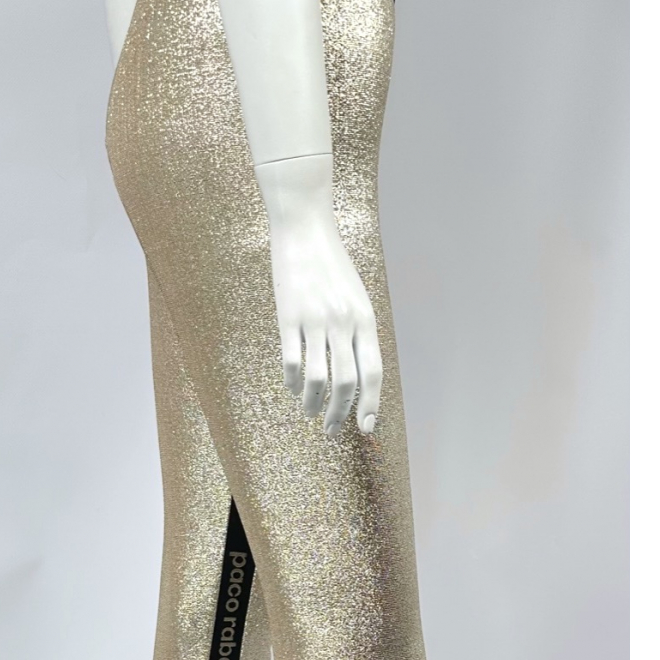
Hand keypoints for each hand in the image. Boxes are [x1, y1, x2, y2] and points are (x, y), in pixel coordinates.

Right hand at [254, 154, 382, 434]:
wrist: (304, 228)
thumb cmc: (332, 266)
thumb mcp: (356, 298)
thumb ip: (359, 332)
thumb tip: (358, 375)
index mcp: (364, 319)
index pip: (372, 372)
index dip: (370, 405)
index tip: (365, 428)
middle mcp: (343, 322)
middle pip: (346, 382)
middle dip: (340, 413)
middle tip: (333, 431)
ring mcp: (315, 320)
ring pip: (318, 378)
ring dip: (314, 404)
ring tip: (310, 414)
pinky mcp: (287, 316)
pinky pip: (291, 361)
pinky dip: (292, 382)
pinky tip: (293, 389)